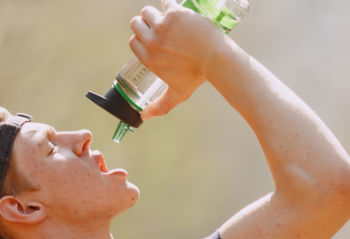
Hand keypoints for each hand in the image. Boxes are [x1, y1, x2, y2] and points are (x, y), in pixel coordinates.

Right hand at [129, 0, 228, 119]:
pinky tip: (174, 7)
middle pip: (136, 24)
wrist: (216, 60)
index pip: (133, 42)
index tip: (152, 38)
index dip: (141, 38)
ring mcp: (162, 27)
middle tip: (159, 26)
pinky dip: (169, 4)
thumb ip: (159, 107)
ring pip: (147, 11)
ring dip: (155, 12)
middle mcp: (152, 42)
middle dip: (145, 23)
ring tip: (166, 16)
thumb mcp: (176, 94)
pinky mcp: (174, 14)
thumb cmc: (197, 77)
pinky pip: (165, 2)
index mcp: (148, 59)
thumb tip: (143, 117)